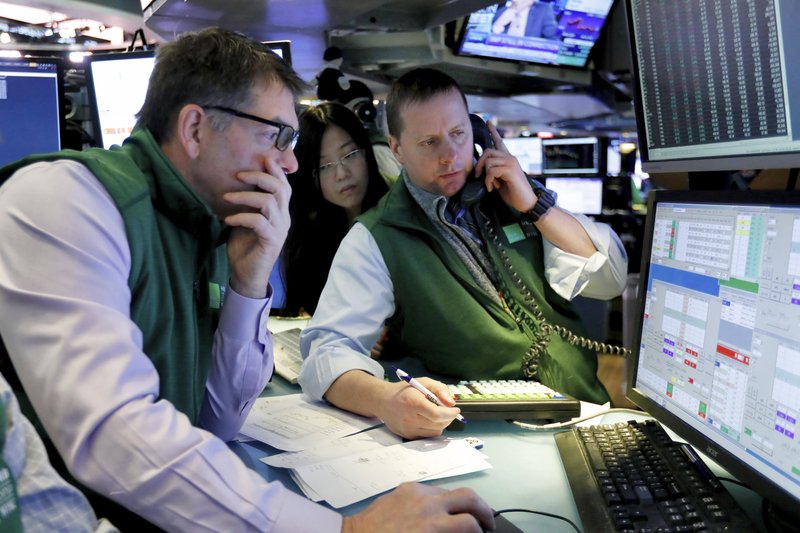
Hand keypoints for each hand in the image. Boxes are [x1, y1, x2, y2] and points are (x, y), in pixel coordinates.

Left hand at [223, 158, 290, 298]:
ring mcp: (279, 229)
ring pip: (269, 202)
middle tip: (239, 174)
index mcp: (280, 212)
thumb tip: (236, 182)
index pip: (284, 186)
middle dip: (260, 177)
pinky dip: (241, 217)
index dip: (276, 171)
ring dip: (245, 197)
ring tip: (226, 197)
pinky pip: (258, 221)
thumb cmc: (245, 246)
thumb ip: (248, 203)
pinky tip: (228, 220)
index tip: (262, 158)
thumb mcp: (246, 219)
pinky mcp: (271, 241)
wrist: (247, 275)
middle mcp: (284, 218)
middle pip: (280, 189)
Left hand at [343, 482, 494, 532]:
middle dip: (483, 510)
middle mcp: (427, 503)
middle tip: (487, 523)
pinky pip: (430, 491)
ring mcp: (416, 492)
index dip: (480, 531)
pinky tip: (436, 513)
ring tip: (462, 518)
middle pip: (469, 496)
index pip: (470, 524)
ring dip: (460, 504)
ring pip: (450, 492)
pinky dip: (439, 501)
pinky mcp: (405, 488)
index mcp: (432, 525)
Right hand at [377, 378, 460, 438]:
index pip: (437, 414)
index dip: (450, 414)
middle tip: (448, 410)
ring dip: (441, 424)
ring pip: (435, 432)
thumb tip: (451, 403)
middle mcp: (410, 418)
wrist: (383, 401)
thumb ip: (440, 389)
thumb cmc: (404, 390)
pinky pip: (427, 436)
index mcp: (414, 402)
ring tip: (436, 414)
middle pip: (439, 424)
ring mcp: (408, 429)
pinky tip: (428, 419)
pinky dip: (433, 429)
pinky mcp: (407, 436)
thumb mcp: (423, 382)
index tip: (456, 410)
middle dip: (448, 418)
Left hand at [473, 121, 537, 212]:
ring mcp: (511, 162)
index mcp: (508, 159)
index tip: (488, 122)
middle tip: (478, 177)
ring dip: (485, 176)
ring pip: (488, 161)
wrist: (526, 203)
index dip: (493, 131)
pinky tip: (492, 188)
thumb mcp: (499, 180)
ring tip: (491, 185)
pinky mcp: (511, 170)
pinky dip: (488, 181)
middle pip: (487, 151)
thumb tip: (480, 170)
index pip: (499, 142)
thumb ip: (492, 171)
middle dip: (479, 164)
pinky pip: (491, 170)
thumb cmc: (513, 193)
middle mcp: (510, 157)